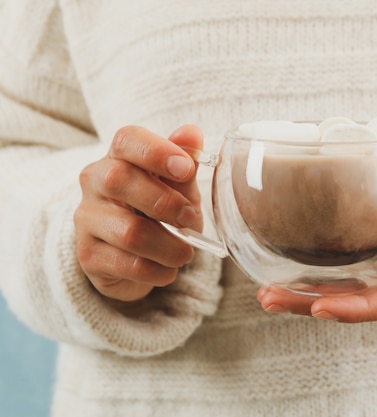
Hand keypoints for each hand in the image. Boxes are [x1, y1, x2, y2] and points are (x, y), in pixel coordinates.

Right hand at [74, 125, 203, 301]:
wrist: (135, 256)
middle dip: (166, 203)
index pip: (127, 139)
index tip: (185, 169)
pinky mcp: (89, 256)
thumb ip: (184, 163)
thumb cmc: (159, 211)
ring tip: (185, 252)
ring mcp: (87, 219)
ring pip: (129, 232)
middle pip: (119, 180)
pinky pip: (129, 264)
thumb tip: (191, 132)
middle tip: (191, 219)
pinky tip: (168, 269)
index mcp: (119, 157)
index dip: (157, 151)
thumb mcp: (178, 187)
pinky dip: (159, 270)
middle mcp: (95, 183)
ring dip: (169, 246)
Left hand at [257, 154, 376, 321]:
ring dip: (316, 302)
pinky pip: (365, 290)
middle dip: (321, 307)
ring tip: (270, 294)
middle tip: (271, 298)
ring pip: (364, 304)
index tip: (319, 305)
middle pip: (374, 309)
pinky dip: (329, 290)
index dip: (361, 308)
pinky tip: (295, 284)